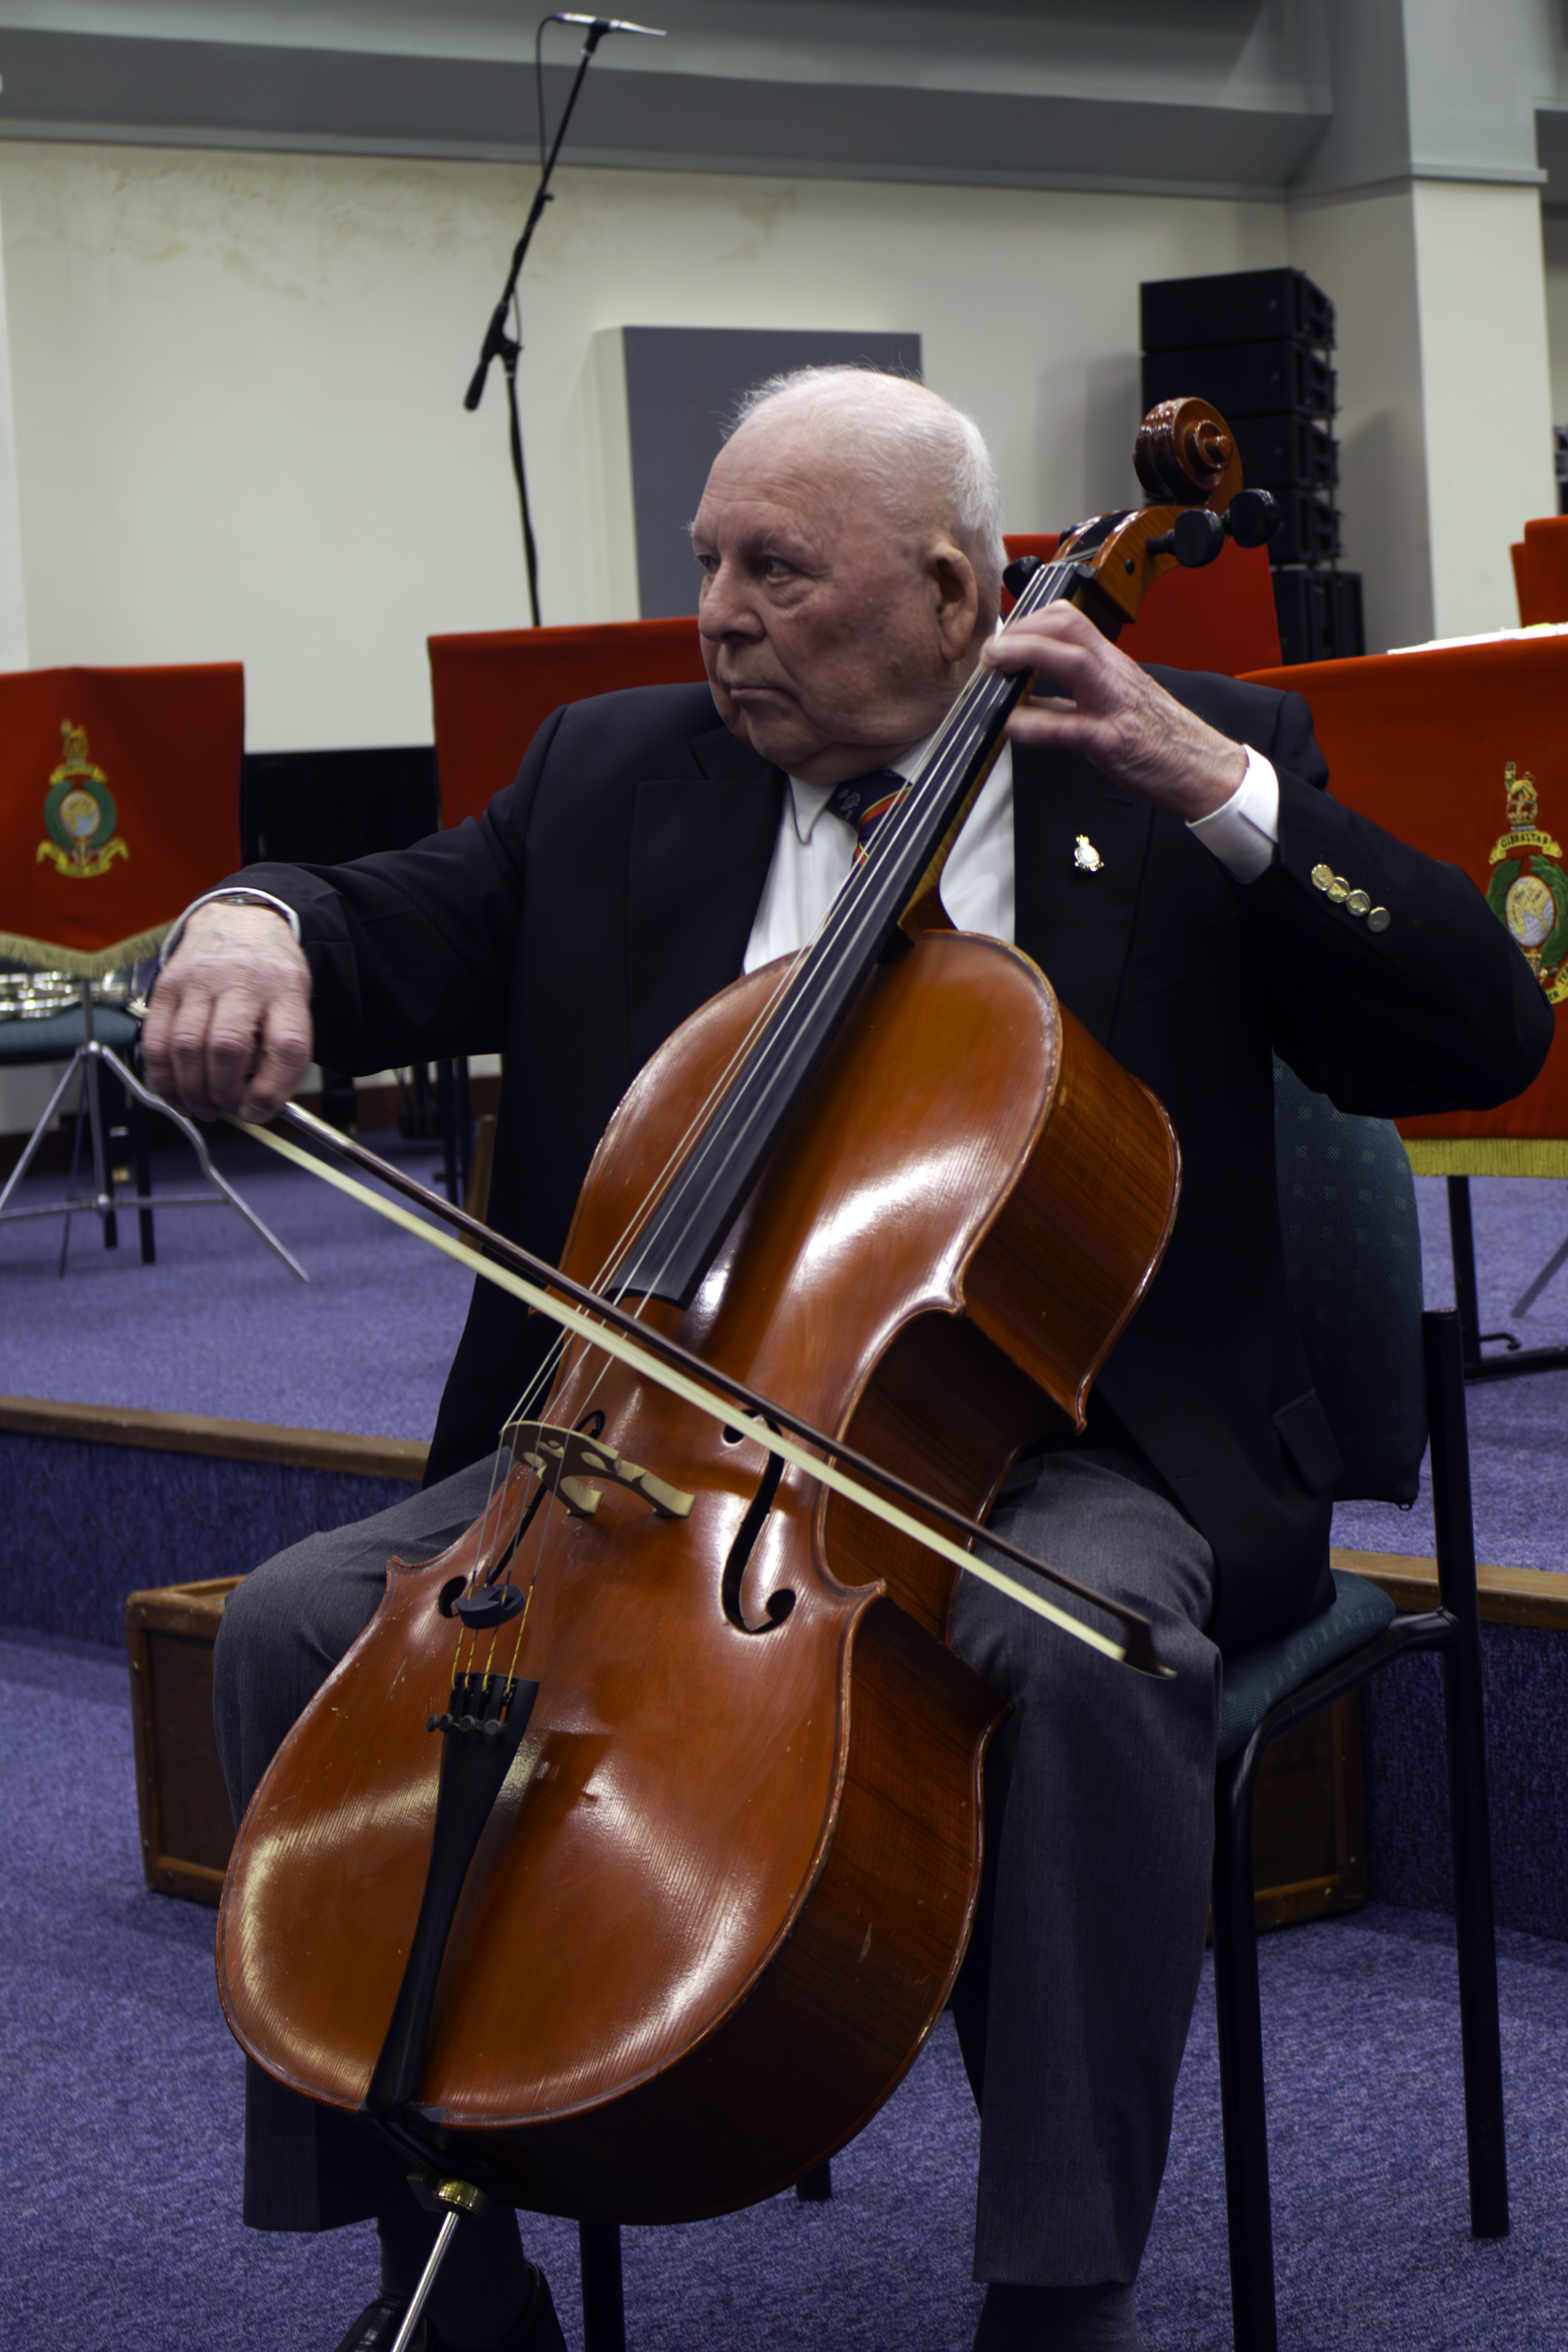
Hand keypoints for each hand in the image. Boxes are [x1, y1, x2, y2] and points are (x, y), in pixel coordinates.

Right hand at [141, 903, 312, 1120]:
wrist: (238, 921)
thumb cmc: (269, 973)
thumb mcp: (294, 1001)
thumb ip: (281, 1050)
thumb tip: (257, 1104)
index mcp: (285, 988)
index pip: (286, 1046)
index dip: (272, 1090)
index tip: (261, 1110)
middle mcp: (241, 980)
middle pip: (228, 1048)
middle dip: (225, 1093)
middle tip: (229, 1108)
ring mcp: (198, 980)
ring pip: (186, 1047)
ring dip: (193, 1091)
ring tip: (204, 1106)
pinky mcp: (165, 986)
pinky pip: (155, 1041)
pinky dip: (163, 1077)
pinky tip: (176, 1093)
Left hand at [982, 601, 1245, 818]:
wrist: (1203, 769)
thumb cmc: (1162, 740)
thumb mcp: (1112, 709)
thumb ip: (1067, 704)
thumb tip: (1027, 705)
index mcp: (1112, 665)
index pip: (1069, 620)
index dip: (1029, 622)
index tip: (1002, 638)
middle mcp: (1114, 675)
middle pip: (1069, 625)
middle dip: (1022, 630)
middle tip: (991, 650)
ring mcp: (1115, 705)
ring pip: (1073, 661)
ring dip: (1028, 654)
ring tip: (996, 666)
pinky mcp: (1114, 742)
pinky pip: (1070, 728)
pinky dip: (1036, 724)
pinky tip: (1012, 726)